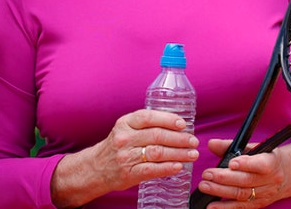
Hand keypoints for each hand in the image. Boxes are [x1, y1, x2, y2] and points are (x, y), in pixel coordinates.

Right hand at [51, 110, 197, 205]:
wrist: (96, 168)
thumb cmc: (117, 146)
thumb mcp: (126, 128)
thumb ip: (146, 124)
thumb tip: (178, 124)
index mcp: (125, 123)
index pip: (149, 117)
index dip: (168, 119)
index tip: (183, 124)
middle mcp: (125, 138)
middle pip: (157, 135)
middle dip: (179, 138)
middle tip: (193, 141)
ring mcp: (126, 156)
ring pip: (157, 152)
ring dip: (178, 153)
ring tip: (192, 154)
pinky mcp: (129, 173)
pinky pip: (152, 170)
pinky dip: (167, 168)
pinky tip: (179, 166)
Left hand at [195, 139, 285, 208]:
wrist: (288, 174)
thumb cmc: (266, 157)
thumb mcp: (253, 147)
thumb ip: (230, 145)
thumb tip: (211, 144)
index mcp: (272, 161)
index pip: (261, 164)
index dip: (247, 164)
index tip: (231, 163)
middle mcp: (270, 180)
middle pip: (246, 181)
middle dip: (224, 178)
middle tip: (207, 175)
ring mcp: (265, 194)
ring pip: (242, 195)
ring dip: (221, 191)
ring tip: (205, 186)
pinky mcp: (258, 204)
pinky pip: (241, 207)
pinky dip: (225, 208)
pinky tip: (212, 206)